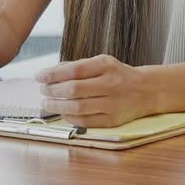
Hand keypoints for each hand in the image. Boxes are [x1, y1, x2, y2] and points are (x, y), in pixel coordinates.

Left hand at [36, 54, 157, 127]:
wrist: (146, 90)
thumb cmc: (118, 75)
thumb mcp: (102, 63)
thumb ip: (78, 66)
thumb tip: (51, 73)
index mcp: (106, 65)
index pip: (74, 70)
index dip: (53, 74)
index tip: (39, 77)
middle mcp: (111, 84)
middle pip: (74, 89)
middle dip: (52, 91)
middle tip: (42, 90)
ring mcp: (113, 103)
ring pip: (78, 107)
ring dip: (57, 106)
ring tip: (46, 103)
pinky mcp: (113, 120)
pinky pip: (86, 121)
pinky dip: (70, 118)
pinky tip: (63, 113)